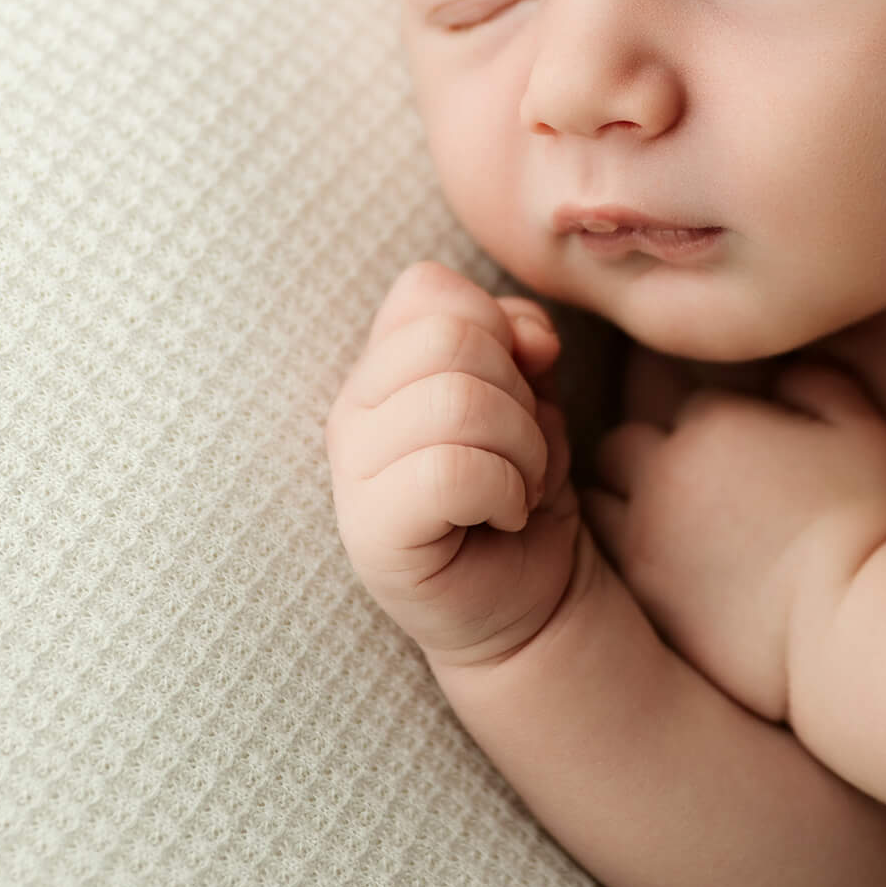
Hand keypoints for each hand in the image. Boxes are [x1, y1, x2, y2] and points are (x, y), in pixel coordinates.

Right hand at [326, 261, 580, 671]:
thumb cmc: (519, 487)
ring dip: (520, 447)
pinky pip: (452, 472)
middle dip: (516, 393)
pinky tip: (503, 516)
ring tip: (515, 486)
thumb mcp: (533, 392)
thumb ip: (523, 339)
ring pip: (457, 402)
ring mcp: (352, 471)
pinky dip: (505, 491)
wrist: (526, 598)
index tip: (517, 384)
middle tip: (518, 451)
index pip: (428, 288)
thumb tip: (530, 338)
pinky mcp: (370, 533)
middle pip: (451, 339)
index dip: (496, 325)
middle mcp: (353, 408)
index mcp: (382, 363)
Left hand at [582, 348, 885, 721]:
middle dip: (646, 456)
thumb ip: (820, 384)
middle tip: (688, 483)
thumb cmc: (866, 520)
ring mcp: (645, 534)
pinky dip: (631, 553)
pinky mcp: (645, 592)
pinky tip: (668, 565)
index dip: (712, 425)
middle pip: (624, 444)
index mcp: (713, 422)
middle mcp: (664, 470)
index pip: (684, 402)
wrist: (849, 620)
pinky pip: (611, 557)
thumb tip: (788, 375)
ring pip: (602, 498)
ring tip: (669, 524)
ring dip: (627, 503)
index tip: (737, 451)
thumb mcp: (863, 430)